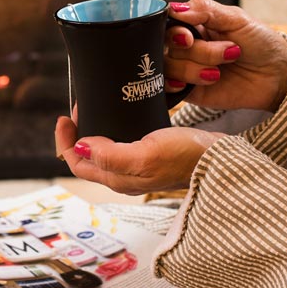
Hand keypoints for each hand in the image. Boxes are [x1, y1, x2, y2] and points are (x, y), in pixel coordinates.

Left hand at [55, 115, 220, 194]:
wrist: (220, 159)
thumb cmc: (187, 157)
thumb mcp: (145, 154)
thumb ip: (111, 155)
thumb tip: (81, 148)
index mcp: (118, 179)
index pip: (77, 163)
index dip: (66, 141)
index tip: (66, 116)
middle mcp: (124, 176)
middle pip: (87, 158)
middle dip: (76, 134)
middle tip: (80, 107)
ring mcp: (137, 167)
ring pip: (102, 150)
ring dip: (92, 131)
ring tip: (93, 108)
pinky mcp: (150, 156)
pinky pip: (120, 144)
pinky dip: (110, 129)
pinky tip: (117, 114)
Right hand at [166, 0, 286, 111]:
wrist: (277, 76)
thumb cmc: (260, 43)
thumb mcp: (236, 18)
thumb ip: (204, 9)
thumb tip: (174, 8)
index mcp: (194, 24)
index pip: (166, 24)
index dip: (173, 32)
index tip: (188, 38)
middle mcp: (186, 46)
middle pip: (169, 47)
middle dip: (199, 51)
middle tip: (229, 52)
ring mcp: (185, 69)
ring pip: (169, 67)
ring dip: (195, 69)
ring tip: (220, 72)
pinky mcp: (189, 91)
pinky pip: (167, 89)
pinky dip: (175, 85)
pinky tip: (193, 83)